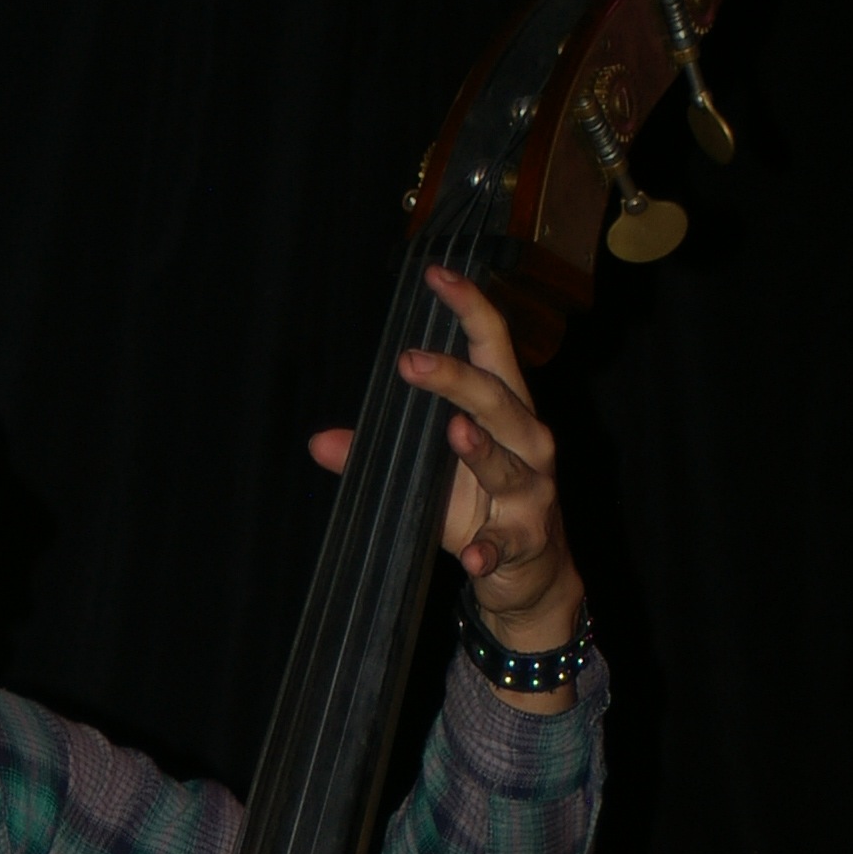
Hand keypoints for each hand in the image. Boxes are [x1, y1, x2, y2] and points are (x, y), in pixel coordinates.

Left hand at [308, 264, 585, 683]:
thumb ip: (380, 456)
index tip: (437, 276)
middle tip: (410, 362)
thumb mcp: (429, 478)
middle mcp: (528, 442)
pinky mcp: (527, 541)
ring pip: (509, 465)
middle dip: (456, 379)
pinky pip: (506, 543)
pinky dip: (489, 549)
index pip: (493, 348)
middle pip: (498, 400)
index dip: (470, 309)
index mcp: (506, 412)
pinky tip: (473, 555)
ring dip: (482, 452)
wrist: (532, 577)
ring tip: (455, 434)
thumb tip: (320, 442)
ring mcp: (532, 492)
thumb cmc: (483, 508)